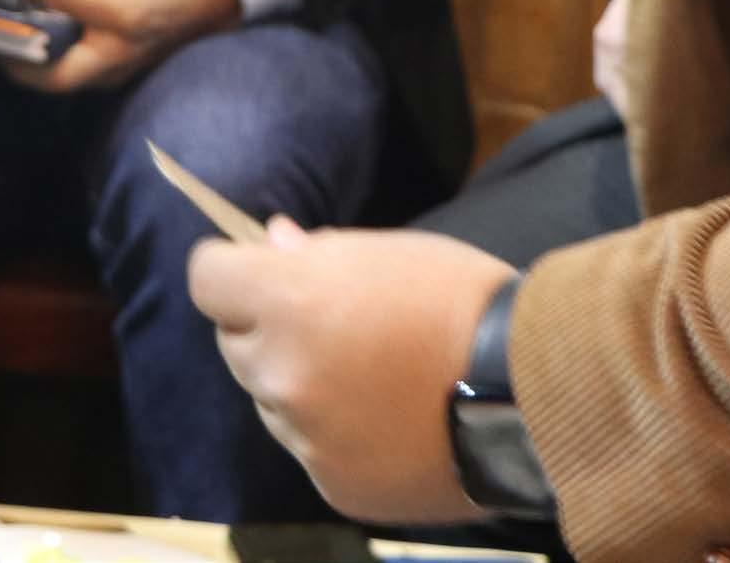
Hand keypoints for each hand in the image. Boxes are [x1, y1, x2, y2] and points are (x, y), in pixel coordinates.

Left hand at [9, 0, 239, 92]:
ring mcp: (119, 72)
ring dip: (34, 63)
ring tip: (17, 31)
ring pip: (63, 81)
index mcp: (119, 13)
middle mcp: (116, 52)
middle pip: (52, 76)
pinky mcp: (120, 78)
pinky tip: (46, 36)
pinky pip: (78, 75)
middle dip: (18, 58)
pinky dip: (55, 61)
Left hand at [189, 223, 517, 524]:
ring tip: (370, 371)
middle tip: (329, 317)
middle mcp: (282, 372)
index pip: (207, 278)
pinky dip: (333, 431)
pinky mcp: (330, 484)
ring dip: (299, 380)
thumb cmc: (457, 297)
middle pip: (235, 342)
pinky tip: (386, 415)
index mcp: (290, 301)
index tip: (252, 265)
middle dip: (267, 326)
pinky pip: (310, 446)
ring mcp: (303, 436)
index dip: (229, 267)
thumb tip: (270, 244)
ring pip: (271, 399)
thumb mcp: (387, 250)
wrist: (521, 388)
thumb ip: (317, 252)